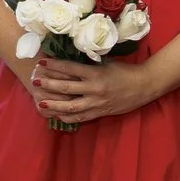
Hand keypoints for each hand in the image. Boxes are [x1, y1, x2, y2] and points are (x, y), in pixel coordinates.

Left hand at [26, 56, 160, 126]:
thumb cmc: (125, 72)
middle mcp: (94, 89)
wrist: (144, 86)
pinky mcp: (100, 113)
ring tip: (40, 102)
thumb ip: (89, 65)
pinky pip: (81, 118)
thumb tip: (70, 62)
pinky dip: (68, 117)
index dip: (55, 65)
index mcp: (96, 74)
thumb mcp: (107, 64)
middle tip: (34, 81)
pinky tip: (57, 115)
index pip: (71, 68)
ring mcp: (97, 103)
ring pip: (71, 106)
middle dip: (48, 84)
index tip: (42, 62)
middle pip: (66, 88)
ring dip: (54, 105)